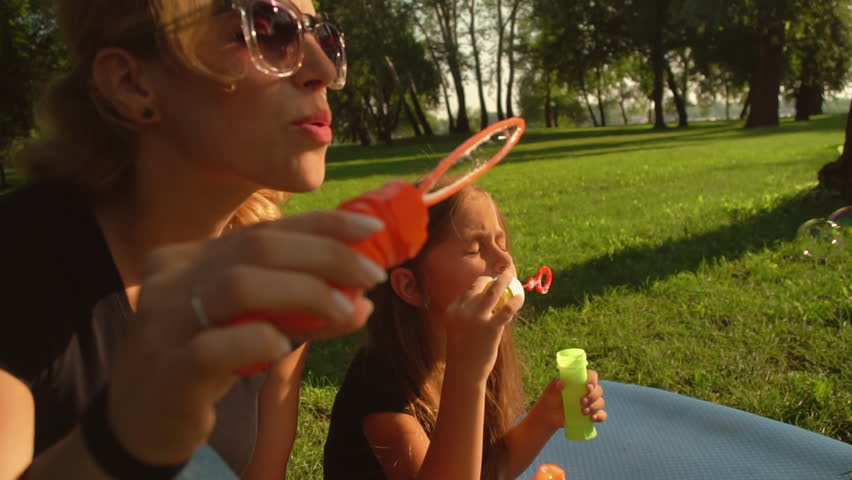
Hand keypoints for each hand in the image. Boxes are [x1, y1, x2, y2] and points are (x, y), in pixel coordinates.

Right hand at [106, 210, 386, 464]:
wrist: (140, 420)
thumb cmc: (204, 364)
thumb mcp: (254, 326)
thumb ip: (299, 309)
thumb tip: (361, 300)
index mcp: (193, 257)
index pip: (267, 228)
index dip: (324, 224)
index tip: (372, 226)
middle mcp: (173, 278)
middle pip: (259, 246)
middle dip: (327, 255)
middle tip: (373, 274)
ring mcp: (164, 321)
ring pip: (240, 286)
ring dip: (307, 293)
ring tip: (349, 310)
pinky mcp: (166, 367)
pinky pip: (215, 347)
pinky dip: (259, 341)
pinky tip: (284, 349)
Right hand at [442, 271, 523, 380]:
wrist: (464, 371)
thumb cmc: (463, 351)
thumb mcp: (459, 328)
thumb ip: (468, 314)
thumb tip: (488, 301)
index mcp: (452, 309)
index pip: (469, 291)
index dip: (481, 284)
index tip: (491, 281)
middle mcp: (463, 310)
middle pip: (479, 285)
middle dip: (492, 278)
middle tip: (503, 275)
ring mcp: (476, 318)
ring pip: (494, 291)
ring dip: (504, 280)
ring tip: (511, 276)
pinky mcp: (491, 328)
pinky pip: (507, 309)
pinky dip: (515, 300)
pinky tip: (520, 297)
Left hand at [533, 370, 607, 430]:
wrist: (549, 415)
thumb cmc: (551, 399)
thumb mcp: (550, 391)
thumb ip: (555, 385)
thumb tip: (562, 383)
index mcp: (580, 382)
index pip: (592, 376)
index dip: (593, 380)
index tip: (587, 387)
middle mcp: (588, 391)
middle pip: (599, 390)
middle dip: (592, 396)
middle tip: (581, 402)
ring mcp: (590, 403)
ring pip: (601, 402)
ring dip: (594, 407)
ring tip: (582, 412)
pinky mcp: (591, 415)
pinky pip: (602, 415)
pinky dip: (600, 416)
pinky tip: (592, 418)